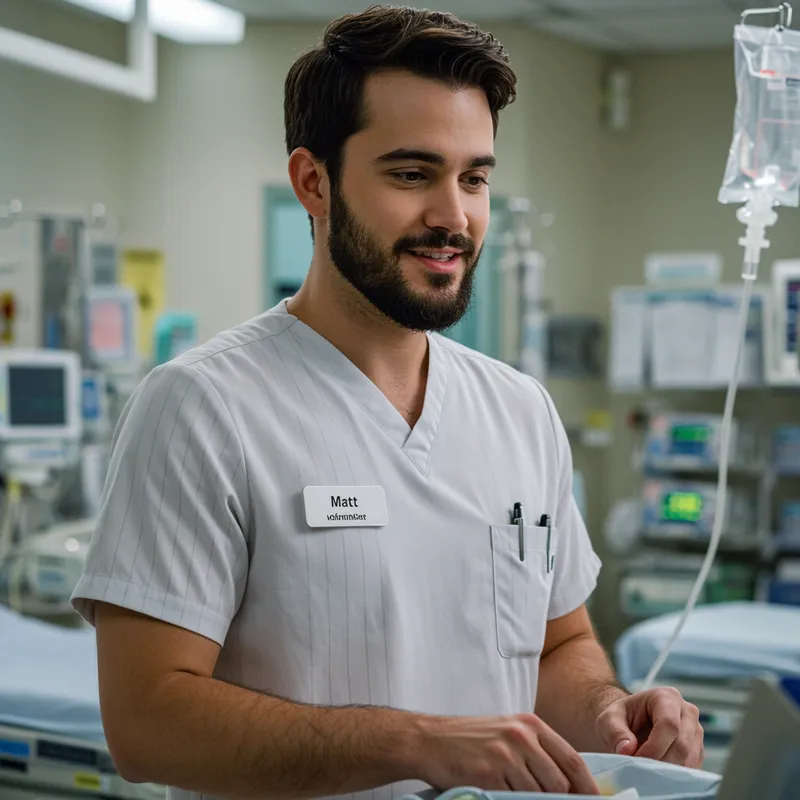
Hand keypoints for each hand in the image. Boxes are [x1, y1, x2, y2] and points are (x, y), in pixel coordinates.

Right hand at [416, 713, 599, 794]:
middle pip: (559, 781)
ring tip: (516, 792)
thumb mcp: (508, 732)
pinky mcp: (489, 774)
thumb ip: (537, 750)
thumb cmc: (471, 739)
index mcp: (530, 724)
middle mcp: (521, 736)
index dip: (587, 786)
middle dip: (560, 798)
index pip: (571, 758)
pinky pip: (514, 799)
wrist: (431, 740)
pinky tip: (501, 794)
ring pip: (539, 794)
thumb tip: (568, 782)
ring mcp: (505, 755)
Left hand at [596, 687, 703, 767]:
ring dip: (668, 770)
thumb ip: (615, 731)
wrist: (630, 723)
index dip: (654, 746)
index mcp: (666, 697)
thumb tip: (628, 750)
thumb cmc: (620, 717)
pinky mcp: (697, 750)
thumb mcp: (608, 719)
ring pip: (690, 759)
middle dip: (660, 761)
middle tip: (640, 767)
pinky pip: (693, 768)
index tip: (637, 759)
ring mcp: (695, 731)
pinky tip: (658, 772)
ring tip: (647, 770)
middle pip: (682, 745)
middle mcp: (687, 712)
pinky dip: (675, 774)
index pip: (669, 724)